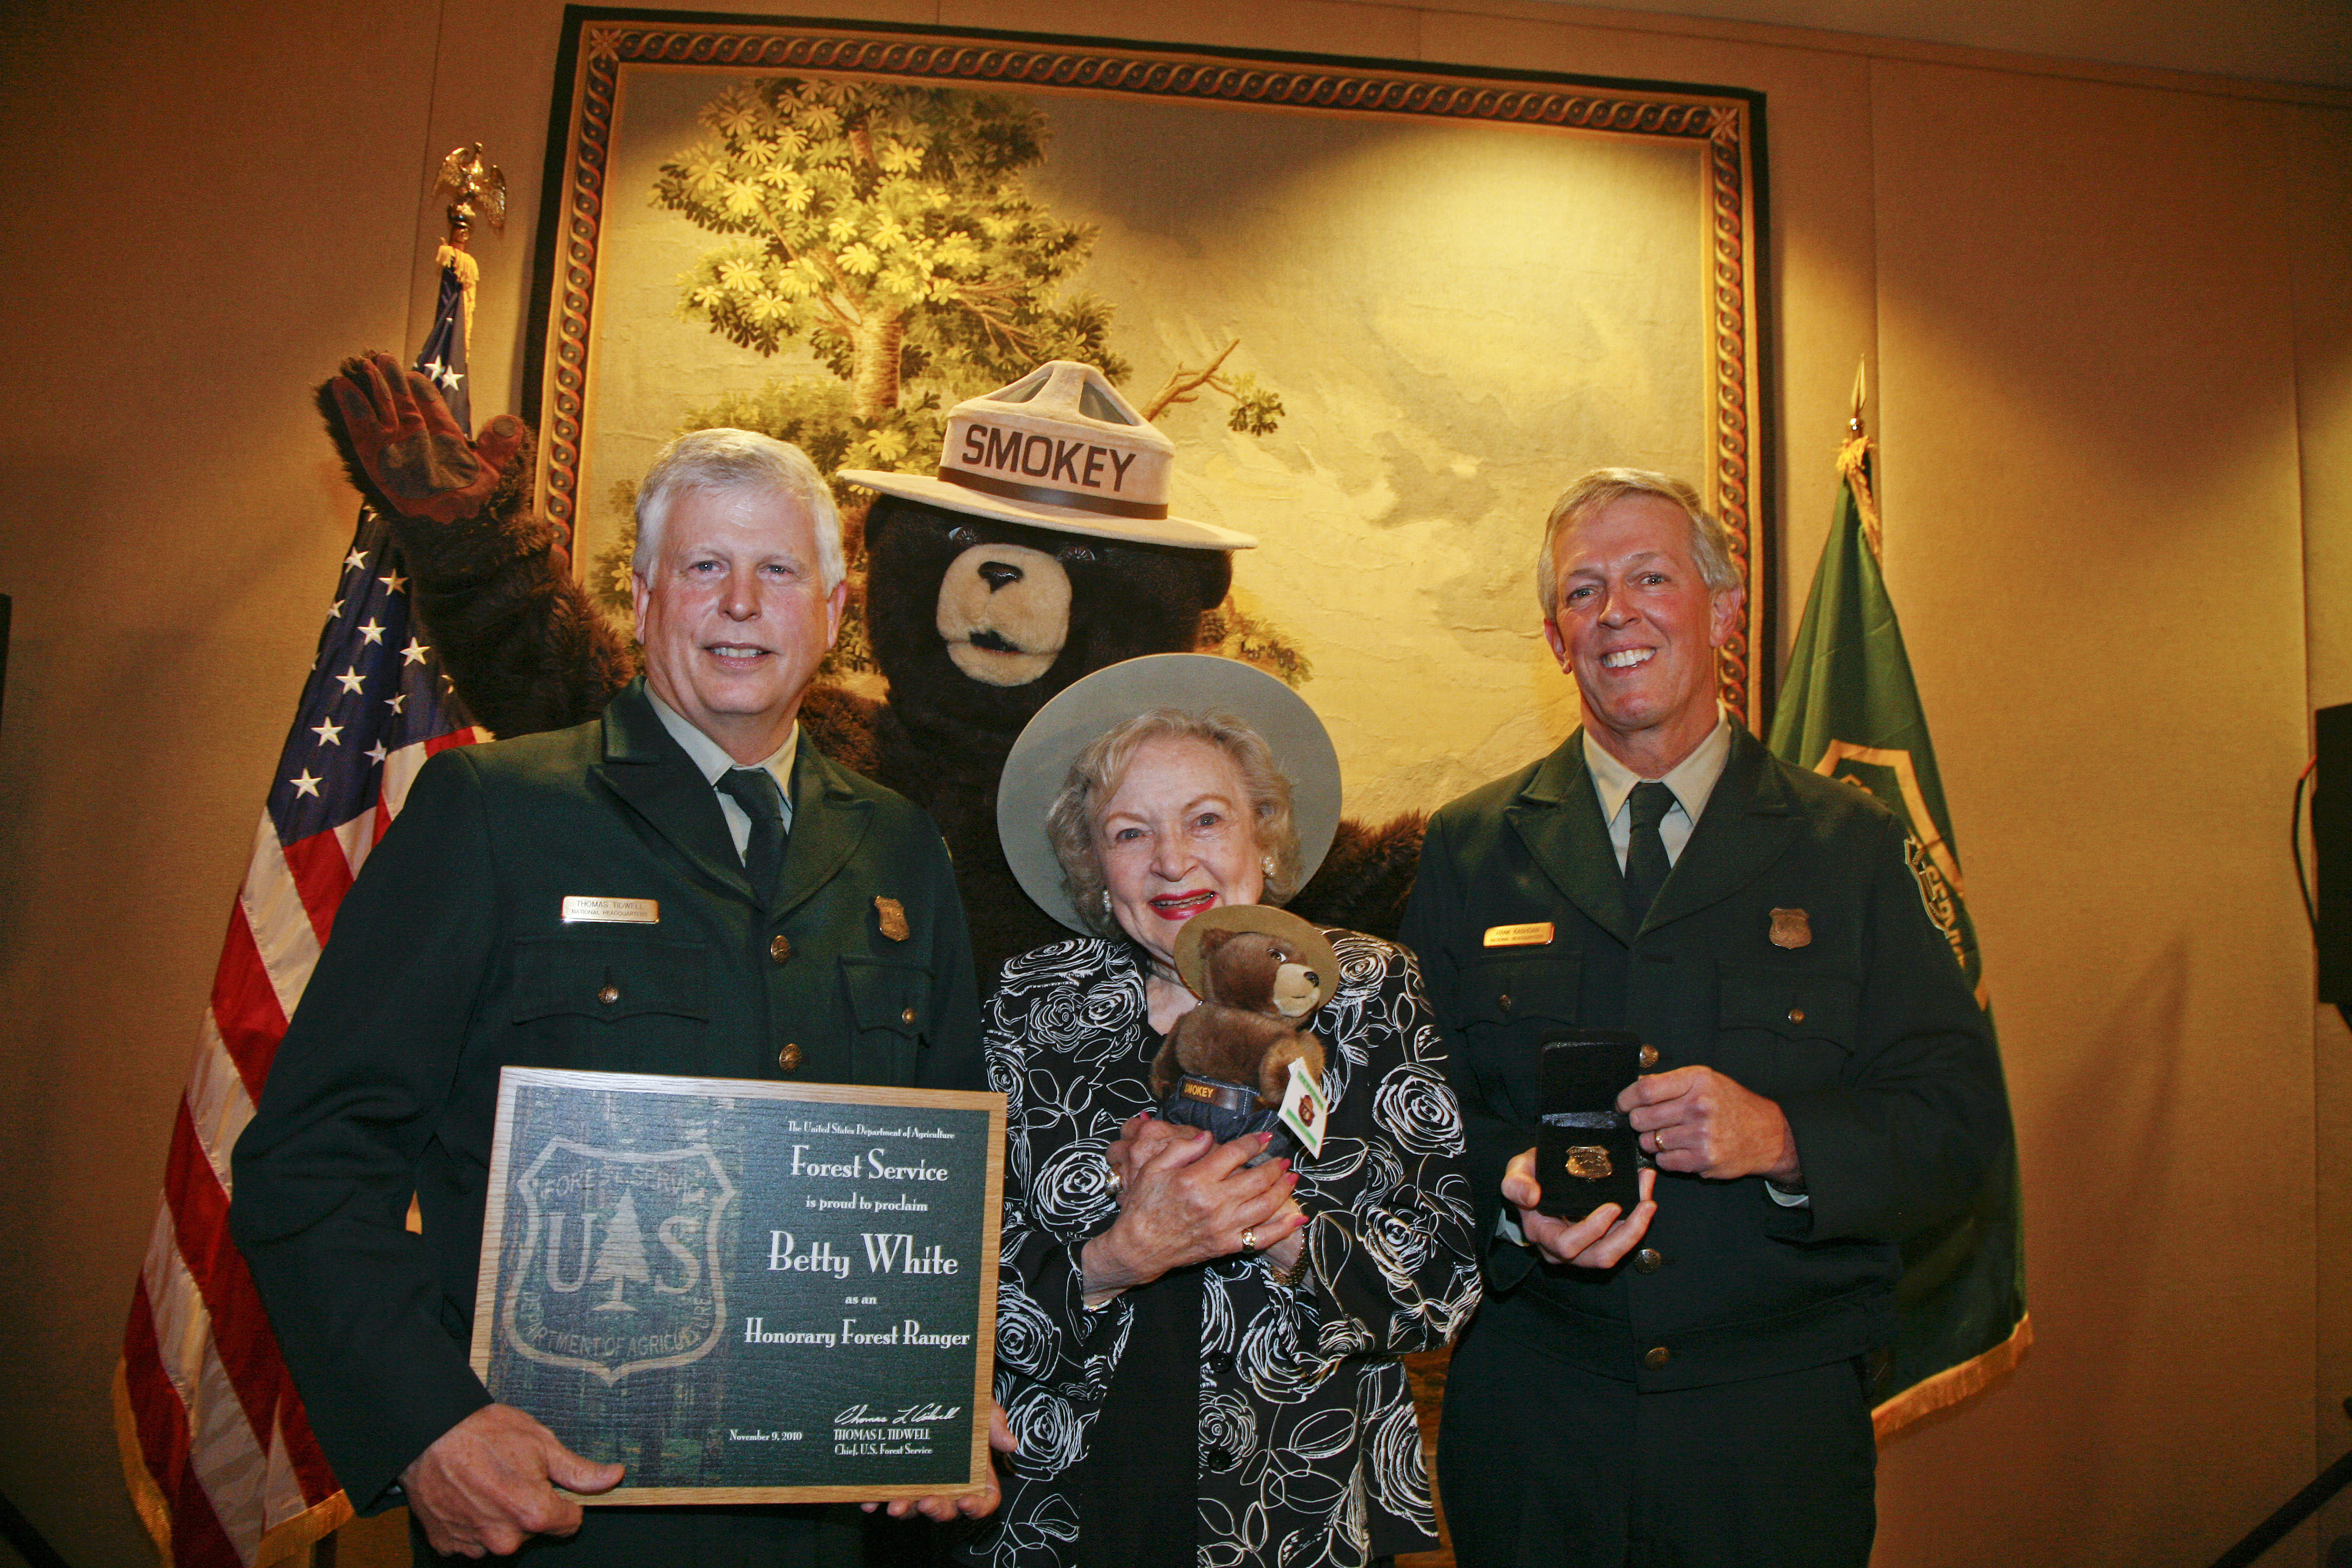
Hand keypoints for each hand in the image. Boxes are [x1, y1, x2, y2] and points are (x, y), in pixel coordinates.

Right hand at [327, 351, 526, 522]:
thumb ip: (499, 445)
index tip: (413, 374)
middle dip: (393, 381)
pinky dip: (352, 409)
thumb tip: (511, 422)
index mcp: (442, 435)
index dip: (422, 390)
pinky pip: (361, 430)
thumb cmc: (469, 496)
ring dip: (374, 389)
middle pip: (402, 402)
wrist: (450, 521)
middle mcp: (416, 436)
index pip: (430, 405)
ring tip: (363, 364)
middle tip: (382, 358)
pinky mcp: (374, 457)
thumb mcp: (490, 471)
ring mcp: (395, 445)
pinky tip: (342, 385)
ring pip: (382, 411)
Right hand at [400, 1403, 623, 1557]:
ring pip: (502, 1534)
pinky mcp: (448, 1544)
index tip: (548, 1482)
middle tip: (511, 1475)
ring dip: (499, 1515)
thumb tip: (613, 1477)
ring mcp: (474, 1545)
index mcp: (533, 1515)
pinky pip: (472, 1539)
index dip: (564, 1500)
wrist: (428, 1433)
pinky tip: (466, 1495)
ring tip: (485, 1483)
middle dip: (529, 1506)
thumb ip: (579, 1470)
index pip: (570, 1522)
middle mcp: (504, 1539)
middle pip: (534, 1530)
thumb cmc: (483, 1433)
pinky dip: (472, 1521)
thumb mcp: (541, 1442)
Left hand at [864, 1399, 1016, 1520]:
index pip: (984, 1499)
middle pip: (948, 1508)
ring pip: (916, 1507)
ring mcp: (921, 1482)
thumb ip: (995, 1423)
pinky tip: (868, 1501)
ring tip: (894, 1505)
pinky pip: (886, 1496)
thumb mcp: (983, 1407)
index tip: (965, 1502)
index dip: (977, 1507)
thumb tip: (1010, 1443)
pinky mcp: (896, 1479)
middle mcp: (948, 1483)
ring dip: (906, 1510)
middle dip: (937, 1511)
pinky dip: (877, 1501)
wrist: (931, 1386)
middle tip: (927, 1502)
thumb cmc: (965, 1403)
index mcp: (975, 1472)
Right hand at [1082, 1129, 1301, 1296]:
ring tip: (1291, 1178)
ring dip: (1283, 1189)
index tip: (1265, 1137)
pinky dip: (1283, 1228)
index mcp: (1195, 1179)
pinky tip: (1298, 1218)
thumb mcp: (1153, 1168)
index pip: (1235, 1154)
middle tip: (1283, 1159)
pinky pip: (1262, 1238)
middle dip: (1274, 1166)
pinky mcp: (1227, 1245)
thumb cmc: (1144, 1205)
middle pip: (1257, 1179)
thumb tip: (1208, 1136)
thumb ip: (1182, 1148)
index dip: (1253, 1143)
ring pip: (1265, 1205)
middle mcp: (1214, 1203)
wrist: (1139, 1247)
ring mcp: (1223, 1226)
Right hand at [1502, 1152, 1655, 1267]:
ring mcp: (1584, 1248)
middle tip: (1646, 1203)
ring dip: (1638, 1228)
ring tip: (1649, 1198)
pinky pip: (1621, 1240)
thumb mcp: (1515, 1173)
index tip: (1613, 1206)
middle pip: (1600, 1257)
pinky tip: (1644, 1195)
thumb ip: (1516, 1184)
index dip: (1593, 1230)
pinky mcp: (1600, 1240)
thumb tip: (1531, 1196)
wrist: (1537, 1181)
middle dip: (1629, 1233)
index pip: (1568, 1245)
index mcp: (1542, 1235)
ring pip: (1615, 1252)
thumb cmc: (1528, 1177)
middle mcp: (1563, 1250)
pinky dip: (1637, 1220)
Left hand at [1620, 1067, 1800, 1182]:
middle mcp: (1699, 1106)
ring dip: (1653, 1141)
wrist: (1767, 1133)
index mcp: (1697, 1081)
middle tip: (1647, 1122)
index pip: (1645, 1090)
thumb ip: (1671, 1082)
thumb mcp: (1706, 1080)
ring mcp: (1702, 1135)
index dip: (1625, 1099)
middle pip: (1641, 1118)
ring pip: (1649, 1142)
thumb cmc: (1732, 1104)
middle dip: (1638, 1121)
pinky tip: (1680, 1149)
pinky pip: (1664, 1161)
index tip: (1622, 1104)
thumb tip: (1635, 1085)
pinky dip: (1666, 1158)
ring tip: (1670, 1136)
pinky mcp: (1704, 1160)